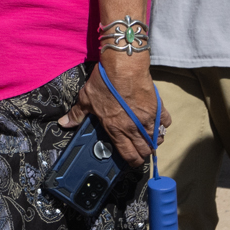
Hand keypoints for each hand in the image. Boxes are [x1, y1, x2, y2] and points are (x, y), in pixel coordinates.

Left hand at [61, 52, 166, 168]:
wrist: (124, 67)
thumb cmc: (104, 83)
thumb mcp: (86, 99)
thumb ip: (76, 114)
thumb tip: (63, 123)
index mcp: (116, 129)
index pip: (129, 155)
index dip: (132, 162)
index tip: (132, 161)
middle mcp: (134, 128)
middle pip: (144, 151)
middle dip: (143, 154)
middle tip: (141, 151)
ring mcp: (148, 119)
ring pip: (157, 140)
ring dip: (154, 141)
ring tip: (149, 139)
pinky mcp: (158, 108)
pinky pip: (166, 123)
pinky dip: (163, 125)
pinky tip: (158, 122)